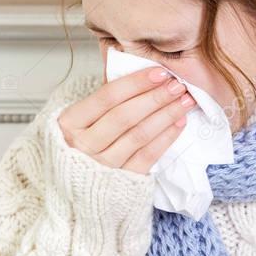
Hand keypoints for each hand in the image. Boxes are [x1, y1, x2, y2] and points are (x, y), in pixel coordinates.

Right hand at [58, 66, 194, 173]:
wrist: (84, 183)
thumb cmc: (88, 139)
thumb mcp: (86, 116)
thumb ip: (108, 97)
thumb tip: (142, 73)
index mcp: (71, 122)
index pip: (107, 97)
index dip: (135, 83)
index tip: (159, 72)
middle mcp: (84, 144)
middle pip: (124, 116)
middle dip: (155, 98)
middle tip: (177, 85)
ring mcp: (103, 164)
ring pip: (139, 135)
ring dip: (166, 115)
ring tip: (184, 101)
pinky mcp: (123, 179)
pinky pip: (148, 155)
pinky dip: (166, 137)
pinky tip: (179, 122)